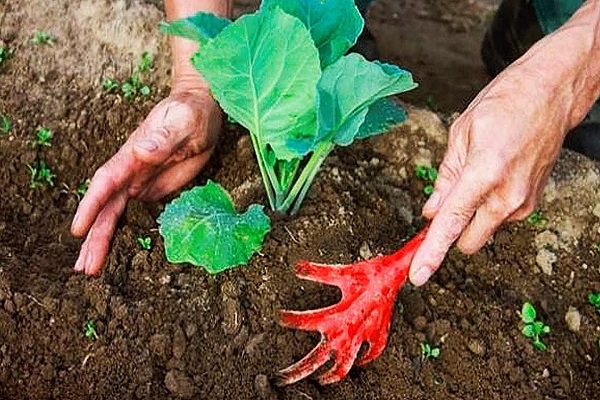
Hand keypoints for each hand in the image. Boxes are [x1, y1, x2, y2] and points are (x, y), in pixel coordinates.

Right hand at [71, 86, 221, 275]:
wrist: (199, 109)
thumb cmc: (192, 112)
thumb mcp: (184, 122)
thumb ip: (164, 137)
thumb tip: (140, 151)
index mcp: (133, 154)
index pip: (106, 181)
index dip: (91, 205)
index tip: (78, 229)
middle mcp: (129, 170)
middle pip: (106, 206)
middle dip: (94, 235)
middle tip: (84, 267)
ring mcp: (137, 180)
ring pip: (113, 214)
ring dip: (101, 239)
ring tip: (89, 268)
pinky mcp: (149, 188)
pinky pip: (128, 212)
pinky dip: (117, 231)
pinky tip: (108, 248)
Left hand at [408, 59, 574, 286]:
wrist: (552, 94)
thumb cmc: (505, 104)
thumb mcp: (461, 134)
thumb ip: (445, 180)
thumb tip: (431, 212)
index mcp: (484, 175)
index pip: (451, 224)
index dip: (431, 252)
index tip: (418, 276)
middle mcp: (507, 197)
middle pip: (467, 242)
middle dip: (452, 232)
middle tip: (446, 204)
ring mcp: (523, 203)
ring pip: (483, 231)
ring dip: (472, 216)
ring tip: (478, 173)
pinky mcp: (532, 205)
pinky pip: (498, 219)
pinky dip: (487, 208)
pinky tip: (494, 176)